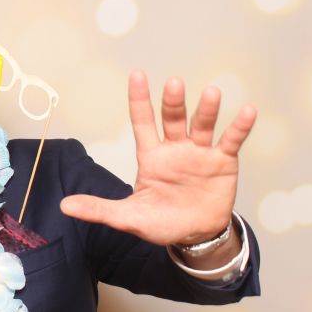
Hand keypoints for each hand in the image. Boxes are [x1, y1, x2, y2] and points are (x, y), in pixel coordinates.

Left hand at [60, 71, 255, 245]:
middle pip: (173, 119)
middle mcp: (175, 148)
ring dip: (207, 110)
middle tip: (174, 84)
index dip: (139, 100)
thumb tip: (64, 206)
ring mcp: (200, 153)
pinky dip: (239, 127)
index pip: (142, 122)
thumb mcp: (128, 217)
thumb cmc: (161, 222)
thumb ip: (99, 209)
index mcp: (151, 156)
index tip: (137, 75)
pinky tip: (247, 110)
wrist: (195, 236)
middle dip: (173, 102)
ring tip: (212, 93)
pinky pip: (231, 141)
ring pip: (202, 125)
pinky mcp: (223, 162)